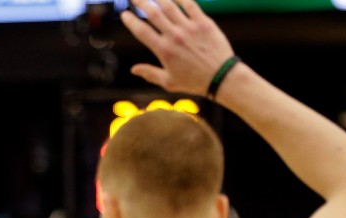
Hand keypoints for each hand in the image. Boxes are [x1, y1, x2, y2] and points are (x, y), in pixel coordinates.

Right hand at [121, 0, 235, 96]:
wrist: (221, 76)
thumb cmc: (194, 81)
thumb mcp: (169, 82)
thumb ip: (150, 73)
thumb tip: (133, 69)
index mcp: (164, 51)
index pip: (142, 31)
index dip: (131, 21)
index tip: (125, 15)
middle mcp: (174, 36)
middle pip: (153, 14)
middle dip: (141, 3)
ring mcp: (189, 28)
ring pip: (170, 6)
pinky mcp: (203, 22)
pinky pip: (190, 5)